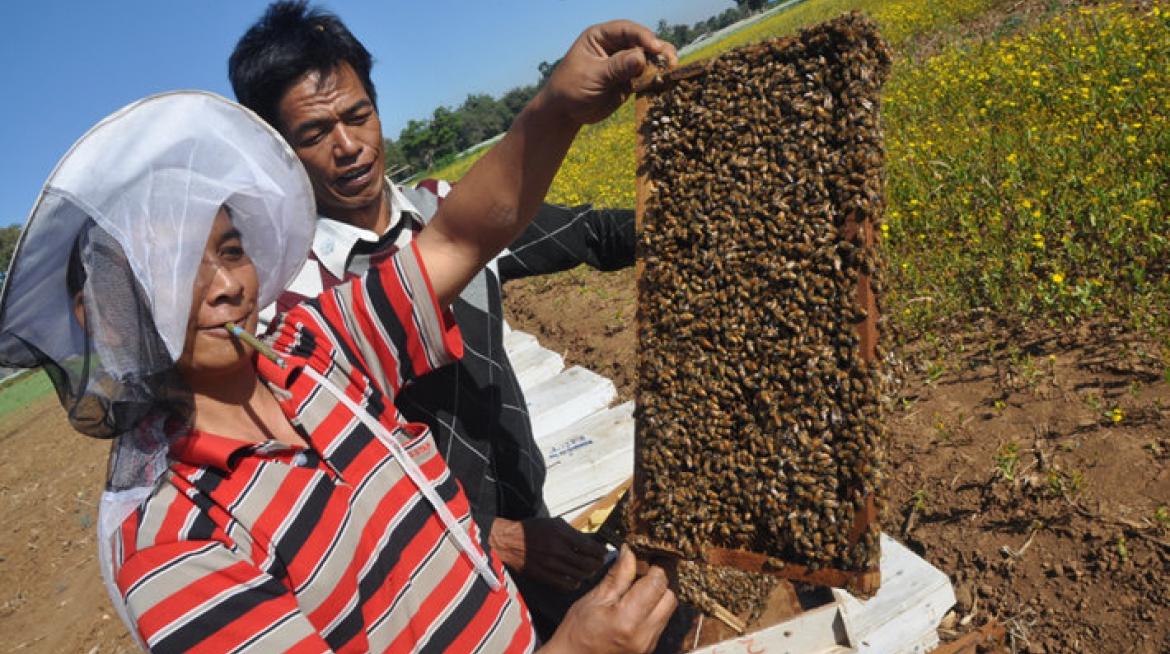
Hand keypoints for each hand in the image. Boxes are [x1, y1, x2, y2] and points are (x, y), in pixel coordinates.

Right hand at [489, 517, 606, 590]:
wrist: (509, 542)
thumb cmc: (532, 530)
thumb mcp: (555, 524)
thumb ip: (573, 533)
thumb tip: (591, 540)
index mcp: (561, 534)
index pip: (590, 546)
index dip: (601, 551)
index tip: (604, 552)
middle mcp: (558, 550)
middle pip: (588, 563)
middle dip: (598, 563)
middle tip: (600, 562)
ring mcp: (551, 565)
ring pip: (580, 575)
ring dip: (588, 573)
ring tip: (590, 570)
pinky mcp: (545, 576)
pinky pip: (566, 584)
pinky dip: (575, 583)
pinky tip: (576, 578)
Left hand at [541, 20, 677, 125]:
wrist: (565, 112)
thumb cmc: (571, 89)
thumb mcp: (592, 76)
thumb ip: (616, 67)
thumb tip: (642, 58)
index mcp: (601, 36)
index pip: (626, 30)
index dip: (643, 36)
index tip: (655, 48)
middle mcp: (615, 46)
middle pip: (642, 42)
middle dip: (657, 50)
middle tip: (670, 60)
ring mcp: (624, 63)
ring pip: (648, 59)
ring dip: (661, 64)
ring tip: (672, 71)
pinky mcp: (630, 80)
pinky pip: (647, 76)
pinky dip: (657, 79)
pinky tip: (666, 83)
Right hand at [541, 545, 676, 653]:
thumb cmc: (577, 631)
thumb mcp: (594, 599)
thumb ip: (618, 576)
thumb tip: (630, 552)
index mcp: (628, 620)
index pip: (657, 584)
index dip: (656, 566)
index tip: (647, 556)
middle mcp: (644, 634)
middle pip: (670, 597)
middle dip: (662, 580)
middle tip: (645, 570)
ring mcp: (648, 644)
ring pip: (668, 610)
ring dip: (659, 594)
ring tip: (640, 586)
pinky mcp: (649, 648)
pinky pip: (661, 621)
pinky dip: (654, 608)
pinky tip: (638, 603)